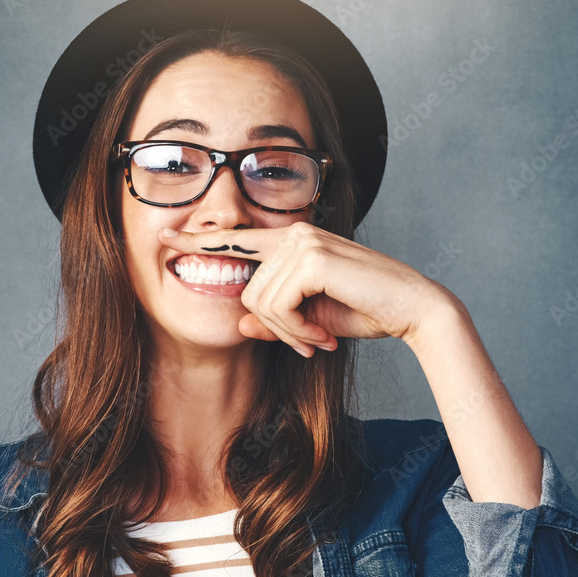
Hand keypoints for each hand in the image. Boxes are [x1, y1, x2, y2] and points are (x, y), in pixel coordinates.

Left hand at [158, 221, 454, 355]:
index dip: (198, 241)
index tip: (164, 237)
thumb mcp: (310, 320)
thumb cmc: (366, 311)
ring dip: (288, 332)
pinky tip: (321, 334)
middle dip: (275, 328)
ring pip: (260, 302)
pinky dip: (296, 329)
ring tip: (318, 338)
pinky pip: (277, 305)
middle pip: (248, 291)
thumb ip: (274, 318)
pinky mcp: (311, 257)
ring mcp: (303, 241)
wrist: (413, 310)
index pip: (237, 241)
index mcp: (292, 240)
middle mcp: (294, 233)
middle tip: (308, 343)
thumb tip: (240, 324)